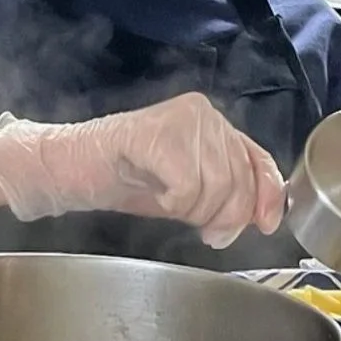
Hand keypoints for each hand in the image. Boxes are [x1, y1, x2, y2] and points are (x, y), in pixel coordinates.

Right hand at [0, 91, 284, 248]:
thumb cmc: (125, 179)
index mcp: (212, 123)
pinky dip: (171, 201)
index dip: (267, 195)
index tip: (265, 225)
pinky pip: (185, 185)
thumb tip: (257, 218)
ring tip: (166, 201)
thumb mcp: (187, 192)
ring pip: (215, 185)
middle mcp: (202, 113)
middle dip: (222, 215)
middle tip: (198, 228)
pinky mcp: (156, 132)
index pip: (258, 158)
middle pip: (238, 179)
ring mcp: (181, 118)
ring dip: (192, 209)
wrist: (73, 169)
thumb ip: (224, 195)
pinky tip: (153, 190)